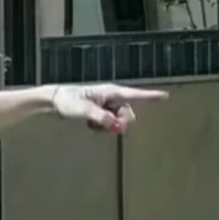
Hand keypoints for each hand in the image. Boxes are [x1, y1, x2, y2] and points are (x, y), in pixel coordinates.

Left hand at [51, 83, 167, 133]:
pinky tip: (90, 125)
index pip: (134, 94)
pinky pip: (108, 124)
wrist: (53, 102)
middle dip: (119, 123)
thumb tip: (116, 124)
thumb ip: (100, 117)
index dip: (150, 96)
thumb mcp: (84, 109)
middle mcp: (110, 98)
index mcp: (110, 92)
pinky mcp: (99, 112)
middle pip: (126, 114)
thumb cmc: (67, 100)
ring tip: (92, 124)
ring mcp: (105, 106)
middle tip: (106, 127)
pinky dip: (101, 127)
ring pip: (117, 121)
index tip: (165, 96)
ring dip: (108, 127)